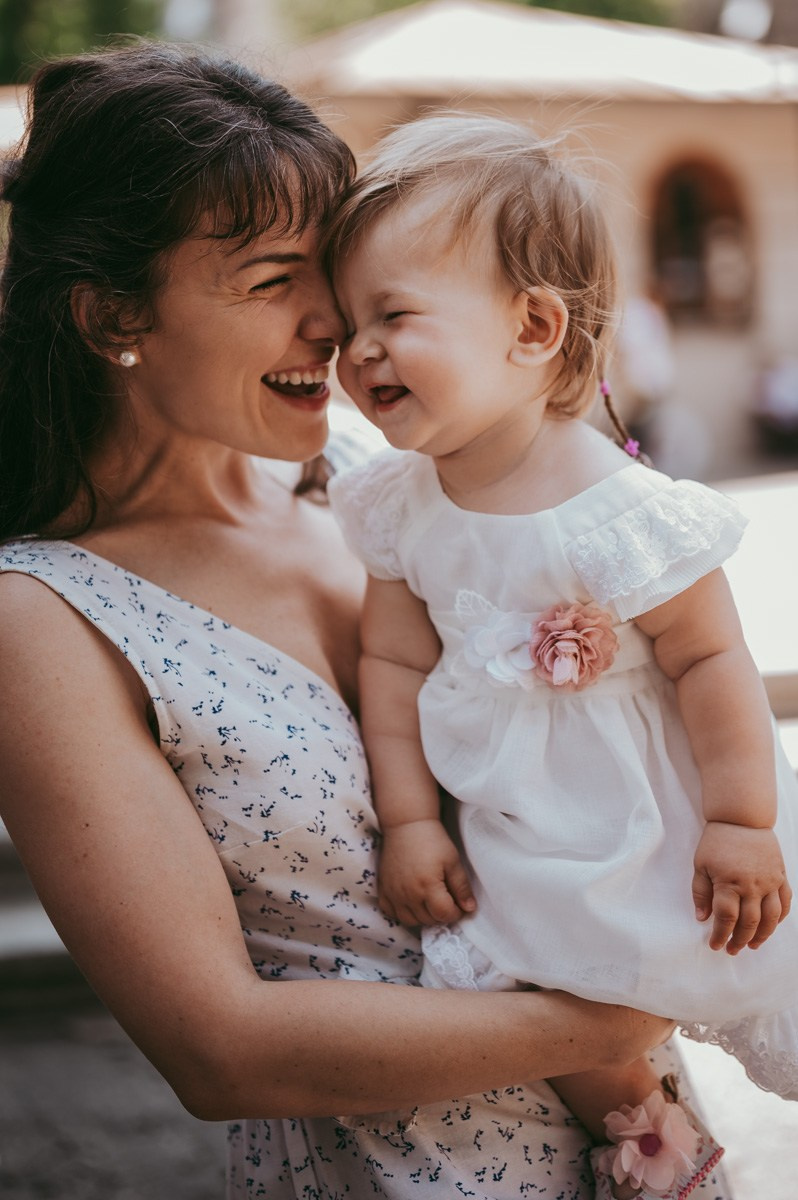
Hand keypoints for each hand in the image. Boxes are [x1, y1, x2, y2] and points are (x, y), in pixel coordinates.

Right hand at [378, 819, 476, 926]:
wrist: (406, 825)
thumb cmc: (432, 840)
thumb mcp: (452, 861)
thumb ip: (462, 887)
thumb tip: (469, 908)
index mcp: (428, 886)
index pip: (444, 915)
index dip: (456, 913)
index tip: (459, 905)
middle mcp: (408, 893)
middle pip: (428, 920)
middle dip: (441, 914)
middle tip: (446, 901)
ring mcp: (393, 893)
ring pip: (410, 921)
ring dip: (423, 917)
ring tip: (430, 902)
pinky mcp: (383, 889)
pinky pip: (391, 913)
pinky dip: (402, 913)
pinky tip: (411, 903)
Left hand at [692, 821, 791, 953]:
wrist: (742, 818)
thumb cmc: (717, 841)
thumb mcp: (700, 865)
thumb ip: (700, 893)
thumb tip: (702, 919)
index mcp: (728, 882)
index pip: (726, 918)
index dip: (720, 935)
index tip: (715, 945)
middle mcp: (751, 885)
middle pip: (749, 922)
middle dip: (740, 940)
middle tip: (733, 950)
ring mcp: (769, 881)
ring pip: (771, 918)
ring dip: (762, 935)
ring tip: (753, 945)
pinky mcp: (781, 876)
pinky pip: (785, 902)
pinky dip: (780, 918)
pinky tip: (771, 926)